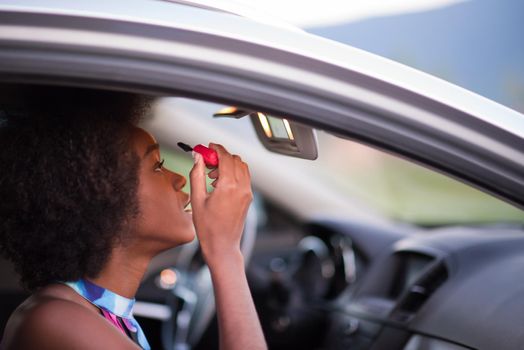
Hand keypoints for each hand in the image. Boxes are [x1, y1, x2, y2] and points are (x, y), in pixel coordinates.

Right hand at [189, 143, 252, 265]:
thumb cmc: (207, 227)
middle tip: (207, 162)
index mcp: (228, 186)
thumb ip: (197, 174)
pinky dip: (233, 174)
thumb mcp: (197, 199)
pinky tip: (220, 184)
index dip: (216, 149)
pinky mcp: (249, 198)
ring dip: (228, 165)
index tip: (208, 147)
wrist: (222, 246)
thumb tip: (197, 157)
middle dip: (221, 156)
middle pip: (235, 159)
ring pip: (242, 167)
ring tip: (212, 176)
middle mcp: (242, 187)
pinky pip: (244, 177)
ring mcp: (247, 193)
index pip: (225, 157)